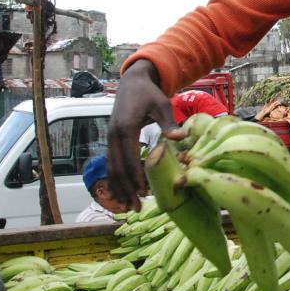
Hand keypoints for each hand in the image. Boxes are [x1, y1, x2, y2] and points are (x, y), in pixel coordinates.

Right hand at [106, 60, 184, 209]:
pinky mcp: (112, 140)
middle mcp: (114, 136)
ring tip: (128, 207)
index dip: (136, 177)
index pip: (130, 158)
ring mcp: (110, 138)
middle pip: (117, 169)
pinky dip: (116, 180)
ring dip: (119, 188)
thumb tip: (179, 138)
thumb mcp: (161, 104)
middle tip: (136, 208)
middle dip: (126, 190)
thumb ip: (168, 122)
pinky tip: (122, 193)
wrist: (133, 82)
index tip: (144, 193)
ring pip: (112, 169)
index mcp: (126, 128)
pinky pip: (112, 164)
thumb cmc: (150, 94)